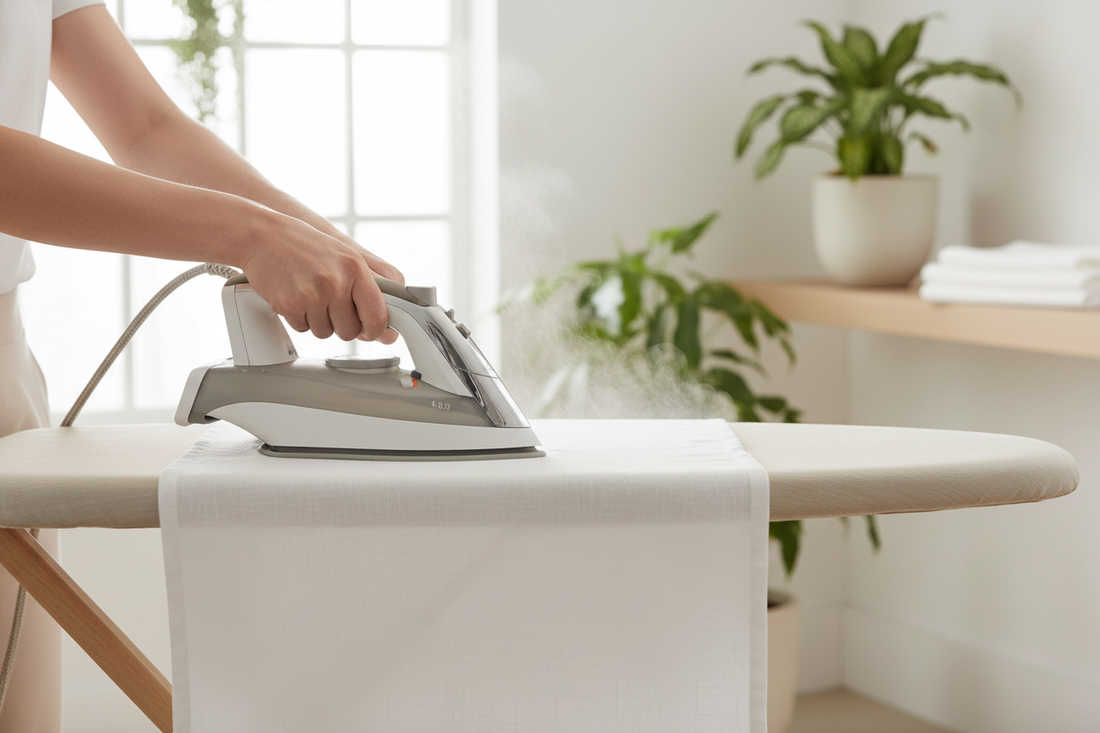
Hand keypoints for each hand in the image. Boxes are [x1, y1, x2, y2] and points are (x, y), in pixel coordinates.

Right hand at [239, 210, 401, 344]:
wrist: (264, 236)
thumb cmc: (306, 246)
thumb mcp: (345, 256)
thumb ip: (365, 288)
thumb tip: (380, 326)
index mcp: (355, 268)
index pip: (376, 314)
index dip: (375, 329)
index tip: (371, 331)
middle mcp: (335, 282)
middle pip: (349, 330)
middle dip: (341, 325)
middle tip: (331, 306)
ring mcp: (312, 295)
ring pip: (325, 332)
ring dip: (318, 321)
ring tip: (310, 295)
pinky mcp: (289, 305)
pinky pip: (302, 328)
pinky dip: (299, 318)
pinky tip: (295, 296)